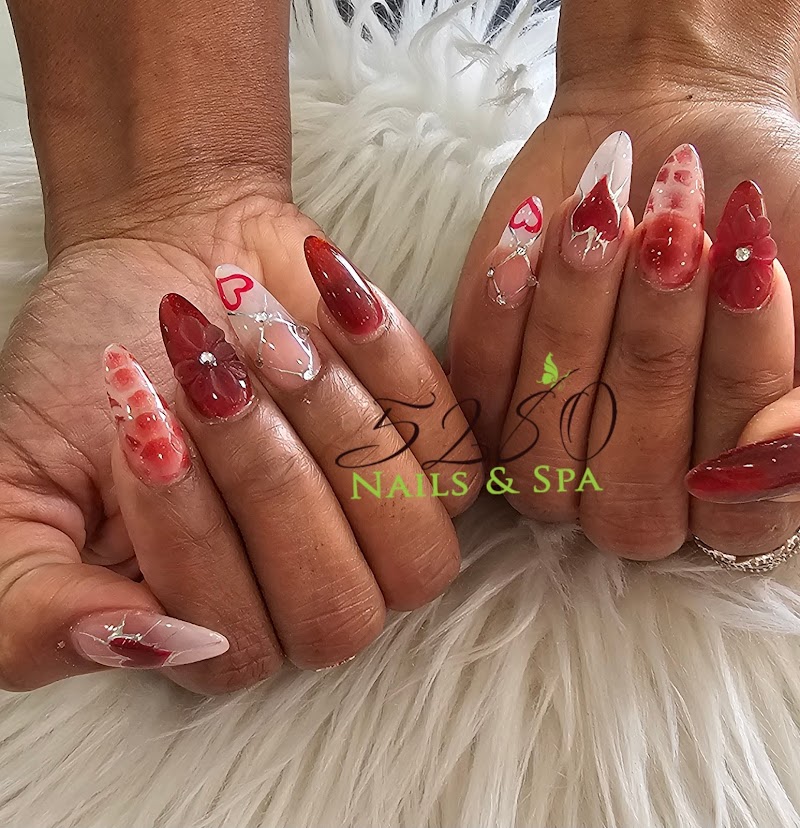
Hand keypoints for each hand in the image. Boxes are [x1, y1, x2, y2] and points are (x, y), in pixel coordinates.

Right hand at [0, 193, 481, 694]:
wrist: (168, 263)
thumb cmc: (94, 373)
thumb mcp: (16, 489)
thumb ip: (32, 604)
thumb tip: (129, 644)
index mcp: (210, 620)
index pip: (233, 648)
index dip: (192, 538)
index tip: (142, 419)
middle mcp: (311, 592)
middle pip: (338, 612)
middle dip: (267, 483)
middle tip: (206, 375)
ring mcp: (384, 529)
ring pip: (413, 544)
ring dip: (335, 429)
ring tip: (261, 333)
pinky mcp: (436, 457)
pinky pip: (457, 452)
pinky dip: (395, 368)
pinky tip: (327, 300)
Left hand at [449, 129, 799, 558]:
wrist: (676, 138)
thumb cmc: (755, 218)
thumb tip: (764, 453)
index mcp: (728, 488)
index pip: (736, 509)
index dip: (741, 384)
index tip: (750, 270)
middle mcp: (636, 491)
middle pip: (633, 481)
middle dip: (655, 347)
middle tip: (675, 234)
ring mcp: (552, 456)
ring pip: (543, 449)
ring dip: (572, 325)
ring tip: (600, 217)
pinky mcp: (485, 403)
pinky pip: (474, 395)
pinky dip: (497, 319)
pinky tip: (525, 244)